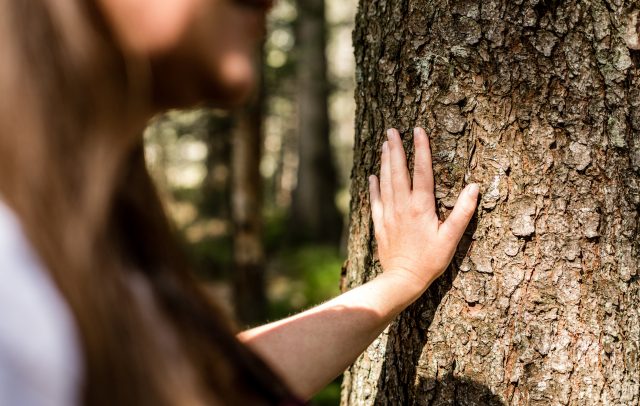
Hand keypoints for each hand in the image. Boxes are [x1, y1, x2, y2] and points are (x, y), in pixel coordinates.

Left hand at [369, 127, 478, 289]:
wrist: (402, 279)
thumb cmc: (430, 260)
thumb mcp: (451, 238)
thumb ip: (463, 212)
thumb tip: (474, 187)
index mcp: (420, 206)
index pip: (422, 171)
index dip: (421, 149)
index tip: (418, 130)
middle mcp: (402, 206)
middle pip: (398, 171)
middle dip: (396, 148)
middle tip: (392, 130)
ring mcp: (388, 214)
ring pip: (385, 181)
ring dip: (385, 161)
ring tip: (385, 144)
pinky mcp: (379, 224)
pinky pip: (375, 200)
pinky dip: (374, 186)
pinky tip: (373, 175)